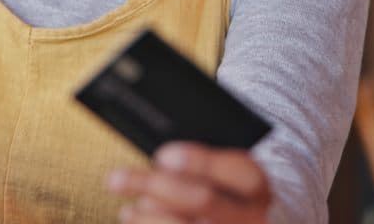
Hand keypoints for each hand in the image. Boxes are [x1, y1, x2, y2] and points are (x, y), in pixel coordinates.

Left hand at [106, 142, 271, 222]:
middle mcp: (253, 218)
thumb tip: (157, 156)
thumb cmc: (223, 192)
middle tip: (116, 178)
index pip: (243, 172)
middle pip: (205, 199)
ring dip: (148, 215)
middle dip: (157, 185)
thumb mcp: (223, 175)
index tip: (162, 155)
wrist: (239, 222)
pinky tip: (132, 215)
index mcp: (257, 189)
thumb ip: (199, 163)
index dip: (202, 162)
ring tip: (125, 206)